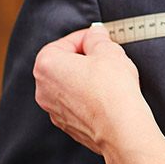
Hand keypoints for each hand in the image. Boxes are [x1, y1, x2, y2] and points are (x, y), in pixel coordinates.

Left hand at [34, 25, 161, 163]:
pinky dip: (89, 98)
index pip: (66, 42)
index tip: (102, 39)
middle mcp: (43, 88)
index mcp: (46, 64)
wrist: (121, 130)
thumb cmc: (113, 90)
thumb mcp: (108, 51)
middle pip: (65, 64)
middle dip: (86, 59)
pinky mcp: (67, 125)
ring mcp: (53, 110)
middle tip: (108, 58)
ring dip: (87, 79)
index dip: (87, 38)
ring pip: (70, 85)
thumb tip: (95, 33)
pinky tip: (108, 97)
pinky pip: (76, 104)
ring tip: (111, 79)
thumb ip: (97, 37)